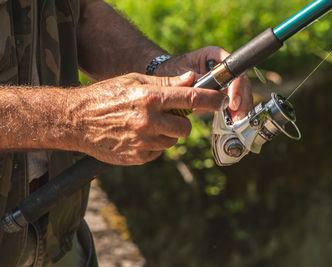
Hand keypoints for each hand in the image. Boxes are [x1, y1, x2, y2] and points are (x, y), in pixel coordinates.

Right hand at [67, 72, 227, 164]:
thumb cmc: (105, 96)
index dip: (212, 100)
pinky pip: (158, 152)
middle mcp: (149, 121)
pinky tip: (137, 136)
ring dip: (167, 134)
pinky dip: (153, 145)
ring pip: (172, 140)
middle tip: (169, 116)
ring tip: (147, 125)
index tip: (223, 100)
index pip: (192, 99)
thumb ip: (165, 83)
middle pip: (186, 127)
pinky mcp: (137, 157)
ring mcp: (142, 142)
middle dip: (182, 122)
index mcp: (150, 98)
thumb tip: (191, 79)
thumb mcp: (133, 81)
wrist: (76, 120)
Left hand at [154, 46, 252, 121]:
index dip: (235, 86)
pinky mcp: (222, 92)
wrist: (165, 75)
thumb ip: (192, 81)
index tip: (232, 102)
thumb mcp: (179, 74)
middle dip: (241, 100)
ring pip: (241, 91)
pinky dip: (235, 111)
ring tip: (237, 121)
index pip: (231, 69)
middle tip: (238, 115)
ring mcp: (224, 79)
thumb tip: (204, 92)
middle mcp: (222, 65)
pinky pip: (235, 100)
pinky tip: (234, 120)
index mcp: (214, 55)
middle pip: (241, 81)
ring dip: (241, 107)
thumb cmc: (171, 69)